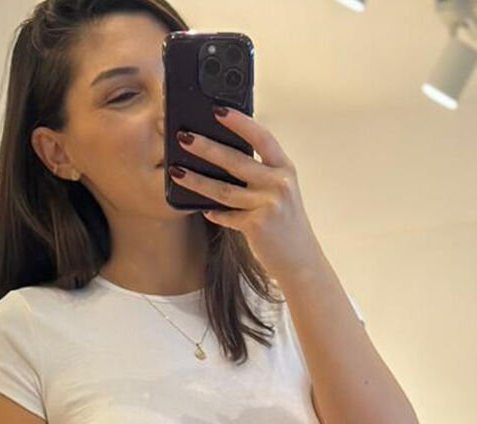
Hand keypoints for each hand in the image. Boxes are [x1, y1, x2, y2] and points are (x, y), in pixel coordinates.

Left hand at [169, 106, 319, 283]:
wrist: (300, 259)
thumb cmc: (285, 222)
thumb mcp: (281, 191)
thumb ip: (261, 173)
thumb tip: (223, 154)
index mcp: (285, 168)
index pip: (261, 137)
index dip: (239, 122)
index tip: (217, 110)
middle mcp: (279, 183)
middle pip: (236, 161)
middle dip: (206, 147)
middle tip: (183, 137)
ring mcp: (268, 205)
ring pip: (224, 190)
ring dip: (197, 180)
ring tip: (177, 171)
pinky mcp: (257, 226)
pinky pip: (226, 216)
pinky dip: (213, 212)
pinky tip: (200, 208)